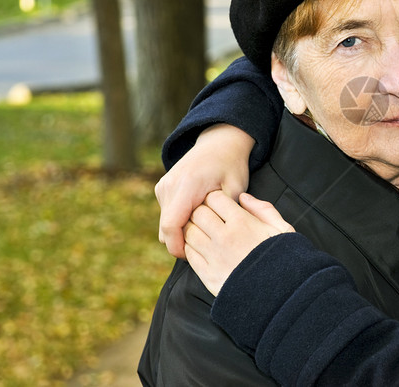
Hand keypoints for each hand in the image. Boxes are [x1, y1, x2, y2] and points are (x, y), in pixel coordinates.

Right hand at [155, 123, 254, 257]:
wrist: (220, 141)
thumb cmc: (231, 165)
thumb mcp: (236, 188)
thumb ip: (224, 212)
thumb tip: (217, 238)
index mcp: (187, 185)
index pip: (171, 226)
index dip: (178, 247)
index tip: (193, 257)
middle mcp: (170, 185)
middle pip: (165, 229)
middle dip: (182, 243)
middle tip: (205, 247)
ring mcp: (163, 186)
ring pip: (165, 223)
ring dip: (181, 231)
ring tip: (206, 228)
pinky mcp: (162, 188)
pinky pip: (167, 214)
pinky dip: (180, 221)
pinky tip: (199, 218)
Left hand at [184, 191, 294, 295]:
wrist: (281, 295)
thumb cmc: (286, 259)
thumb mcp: (282, 228)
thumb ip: (263, 209)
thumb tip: (243, 197)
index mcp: (242, 223)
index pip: (214, 198)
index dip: (216, 198)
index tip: (220, 204)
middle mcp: (224, 238)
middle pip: (197, 213)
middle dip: (201, 210)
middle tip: (209, 216)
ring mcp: (214, 257)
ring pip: (189, 233)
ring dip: (193, 229)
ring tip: (204, 232)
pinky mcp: (208, 276)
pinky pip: (189, 255)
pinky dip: (191, 248)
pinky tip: (202, 248)